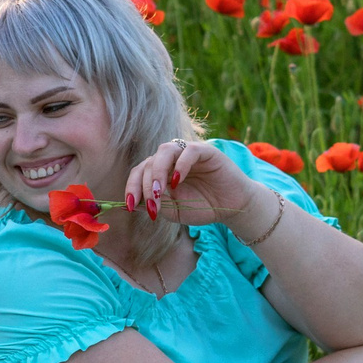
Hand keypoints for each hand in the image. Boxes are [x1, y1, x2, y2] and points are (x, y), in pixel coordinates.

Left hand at [121, 139, 260, 228]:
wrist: (232, 208)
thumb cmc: (203, 208)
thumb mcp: (175, 211)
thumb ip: (158, 205)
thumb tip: (135, 203)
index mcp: (161, 172)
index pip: (139, 173)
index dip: (132, 187)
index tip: (130, 206)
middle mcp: (171, 160)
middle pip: (149, 163)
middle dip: (147, 186)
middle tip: (152, 205)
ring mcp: (187, 153)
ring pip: (164, 151)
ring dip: (158, 172)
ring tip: (160, 193)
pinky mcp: (206, 151)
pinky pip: (189, 151)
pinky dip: (180, 165)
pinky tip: (178, 181)